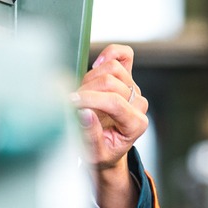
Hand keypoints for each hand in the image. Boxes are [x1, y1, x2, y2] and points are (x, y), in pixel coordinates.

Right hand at [76, 44, 147, 207]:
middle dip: (86, 91)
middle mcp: (138, 103)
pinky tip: (96, 65)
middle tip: (71, 104)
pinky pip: (124, 55)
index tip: (70, 103)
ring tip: (82, 95)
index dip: (89, 99)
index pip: (114, 102)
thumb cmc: (101, 152)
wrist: (106, 148)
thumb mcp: (94, 153)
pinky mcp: (127, 77)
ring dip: (91, 78)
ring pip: (112, 68)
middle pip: (110, 82)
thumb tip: (83, 113)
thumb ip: (90, 135)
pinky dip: (109, 54)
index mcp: (136, 124)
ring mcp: (133, 88)